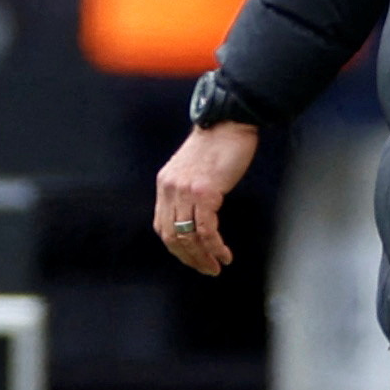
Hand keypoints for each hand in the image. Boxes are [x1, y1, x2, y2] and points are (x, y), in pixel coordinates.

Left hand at [155, 122, 258, 275]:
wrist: (228, 120)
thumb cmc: (217, 143)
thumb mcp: (192, 168)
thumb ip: (187, 189)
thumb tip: (195, 214)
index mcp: (165, 184)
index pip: (162, 226)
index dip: (177, 248)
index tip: (192, 258)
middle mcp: (170, 189)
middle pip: (172, 237)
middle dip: (189, 258)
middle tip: (206, 269)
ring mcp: (186, 191)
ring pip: (188, 237)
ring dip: (203, 257)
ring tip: (216, 266)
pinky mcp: (205, 192)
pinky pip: (206, 230)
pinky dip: (215, 247)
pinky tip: (224, 254)